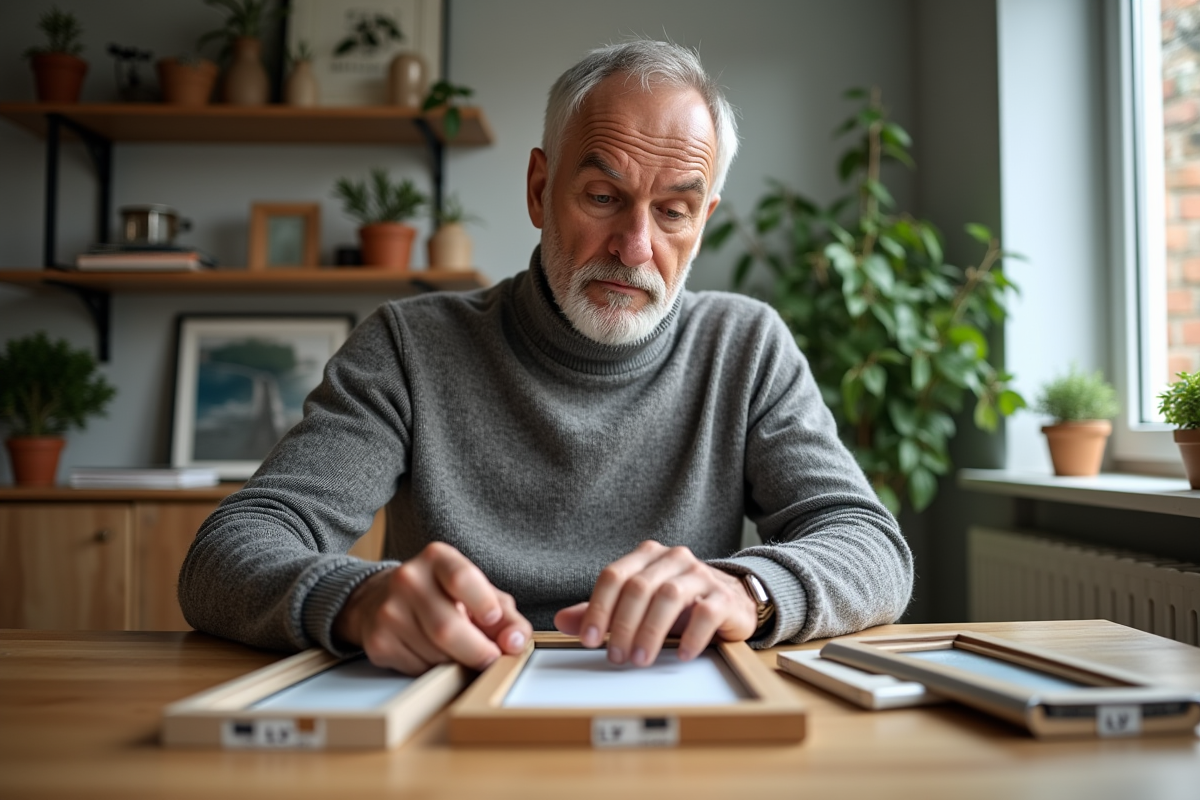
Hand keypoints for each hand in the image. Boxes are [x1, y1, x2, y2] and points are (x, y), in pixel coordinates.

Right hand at [333, 541, 531, 675]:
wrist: (381, 598)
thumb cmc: (441, 595)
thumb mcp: (477, 593)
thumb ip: (505, 616)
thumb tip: (515, 643)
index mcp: (437, 559)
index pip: (462, 579)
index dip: (484, 605)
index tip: (494, 621)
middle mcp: (408, 580)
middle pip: (448, 628)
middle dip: (477, 652)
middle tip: (490, 659)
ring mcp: (389, 612)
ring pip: (435, 654)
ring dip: (456, 663)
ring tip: (458, 651)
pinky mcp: (378, 642)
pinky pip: (418, 669)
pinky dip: (435, 670)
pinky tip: (433, 654)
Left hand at [553, 540, 758, 665]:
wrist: (732, 600)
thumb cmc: (680, 604)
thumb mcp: (639, 606)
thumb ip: (604, 611)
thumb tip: (562, 620)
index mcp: (647, 556)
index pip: (614, 576)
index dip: (598, 608)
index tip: (589, 639)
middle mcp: (672, 559)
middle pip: (638, 587)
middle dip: (622, 625)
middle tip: (615, 656)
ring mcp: (700, 575)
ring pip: (669, 597)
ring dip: (650, 632)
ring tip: (641, 659)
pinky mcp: (724, 596)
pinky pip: (705, 613)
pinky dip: (691, 636)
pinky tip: (682, 654)